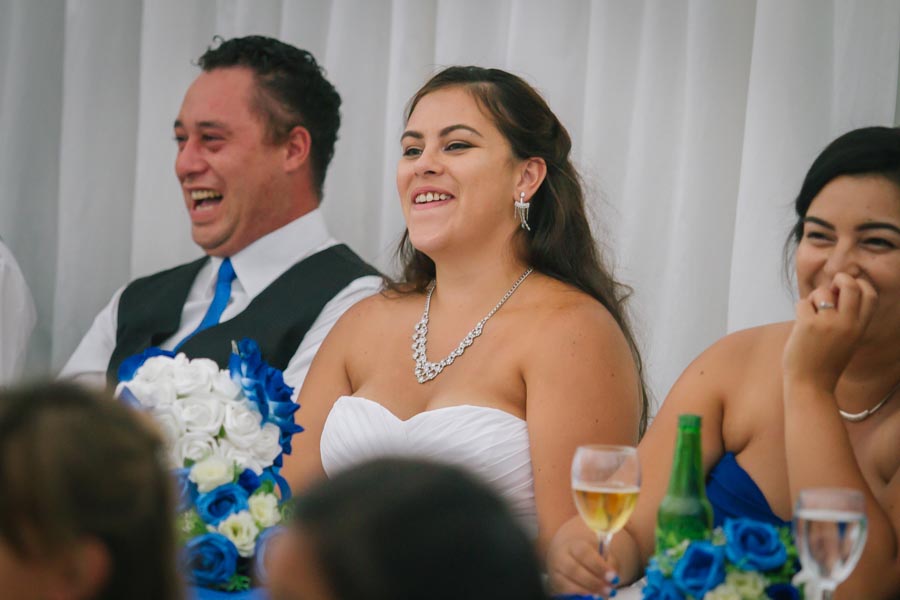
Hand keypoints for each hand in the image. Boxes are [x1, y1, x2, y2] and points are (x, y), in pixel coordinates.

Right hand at [546, 519, 619, 597]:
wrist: (565, 550)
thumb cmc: (587, 551)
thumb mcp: (599, 549)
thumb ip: (608, 562)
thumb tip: (612, 581)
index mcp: (574, 544)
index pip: (584, 554)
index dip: (599, 567)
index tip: (614, 577)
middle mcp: (561, 556)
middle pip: (575, 570)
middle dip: (594, 583)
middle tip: (610, 590)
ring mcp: (556, 571)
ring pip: (568, 584)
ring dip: (586, 592)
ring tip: (601, 596)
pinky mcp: (555, 584)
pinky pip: (566, 593)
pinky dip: (579, 596)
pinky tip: (590, 597)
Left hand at [783, 272, 877, 389]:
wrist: (811, 385)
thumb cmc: (824, 362)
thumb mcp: (846, 340)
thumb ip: (846, 319)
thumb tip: (833, 290)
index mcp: (860, 328)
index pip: (870, 294)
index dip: (859, 284)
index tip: (845, 289)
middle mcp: (848, 324)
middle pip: (851, 284)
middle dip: (839, 279)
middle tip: (830, 288)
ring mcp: (828, 324)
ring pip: (822, 291)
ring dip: (813, 299)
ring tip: (812, 315)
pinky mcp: (808, 325)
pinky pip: (803, 303)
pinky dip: (799, 310)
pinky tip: (801, 326)